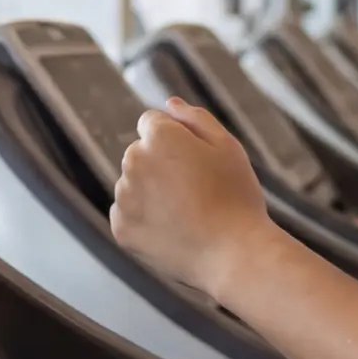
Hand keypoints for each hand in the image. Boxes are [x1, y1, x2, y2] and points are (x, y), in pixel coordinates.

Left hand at [109, 99, 274, 299]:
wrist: (233, 254)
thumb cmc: (236, 197)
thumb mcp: (227, 146)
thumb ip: (195, 118)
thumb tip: (169, 104)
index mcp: (158, 137)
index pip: (152, 123)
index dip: (176, 140)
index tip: (196, 162)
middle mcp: (133, 162)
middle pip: (140, 154)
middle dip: (160, 165)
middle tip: (196, 190)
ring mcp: (124, 198)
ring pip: (133, 186)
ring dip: (151, 193)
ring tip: (187, 214)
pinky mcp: (121, 229)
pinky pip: (128, 215)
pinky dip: (145, 221)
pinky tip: (174, 230)